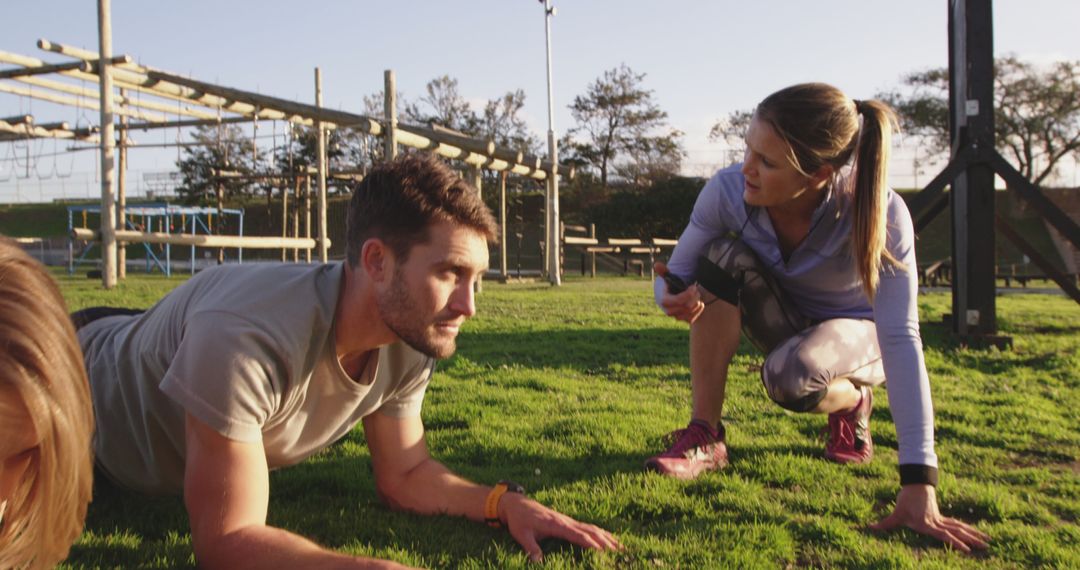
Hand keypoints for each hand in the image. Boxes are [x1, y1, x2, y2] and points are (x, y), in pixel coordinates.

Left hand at [499, 493, 621, 562]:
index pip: (577, 534)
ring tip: (620, 545)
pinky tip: (606, 537)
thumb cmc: (519, 520)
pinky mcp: (566, 521)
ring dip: (606, 536)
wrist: (517, 504)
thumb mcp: (521, 534)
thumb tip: (537, 561)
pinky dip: (599, 532)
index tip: (603, 551)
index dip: (590, 543)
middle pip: (589, 530)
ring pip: (591, 527)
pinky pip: (586, 527)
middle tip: (620, 551)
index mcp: (556, 524)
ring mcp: (567, 520)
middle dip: (605, 540)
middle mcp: (565, 521)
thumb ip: (530, 547)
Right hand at [655, 262, 703, 323]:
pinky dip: (698, 311)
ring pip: (689, 313)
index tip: (693, 287)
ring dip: (696, 303)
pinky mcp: (682, 320)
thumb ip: (663, 271)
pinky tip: (700, 303)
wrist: (672, 294)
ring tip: (698, 295)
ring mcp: (675, 316)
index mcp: (663, 299)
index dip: (687, 295)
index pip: (676, 300)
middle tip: (696, 289)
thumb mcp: (667, 276)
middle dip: (694, 297)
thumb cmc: (670, 284)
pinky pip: (691, 319)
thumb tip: (657, 265)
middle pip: (686, 307)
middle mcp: (667, 310)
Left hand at [870, 484, 989, 553]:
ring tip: (988, 540)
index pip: (944, 534)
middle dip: (972, 539)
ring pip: (960, 527)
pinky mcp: (941, 517)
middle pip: (958, 531)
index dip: (955, 542)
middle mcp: (937, 522)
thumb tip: (869, 528)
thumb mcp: (896, 513)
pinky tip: (974, 533)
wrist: (915, 484)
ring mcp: (941, 519)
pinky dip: (966, 529)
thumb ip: (885, 523)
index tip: (967, 550)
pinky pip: (956, 524)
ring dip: (973, 533)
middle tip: (987, 546)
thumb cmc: (906, 499)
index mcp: (928, 524)